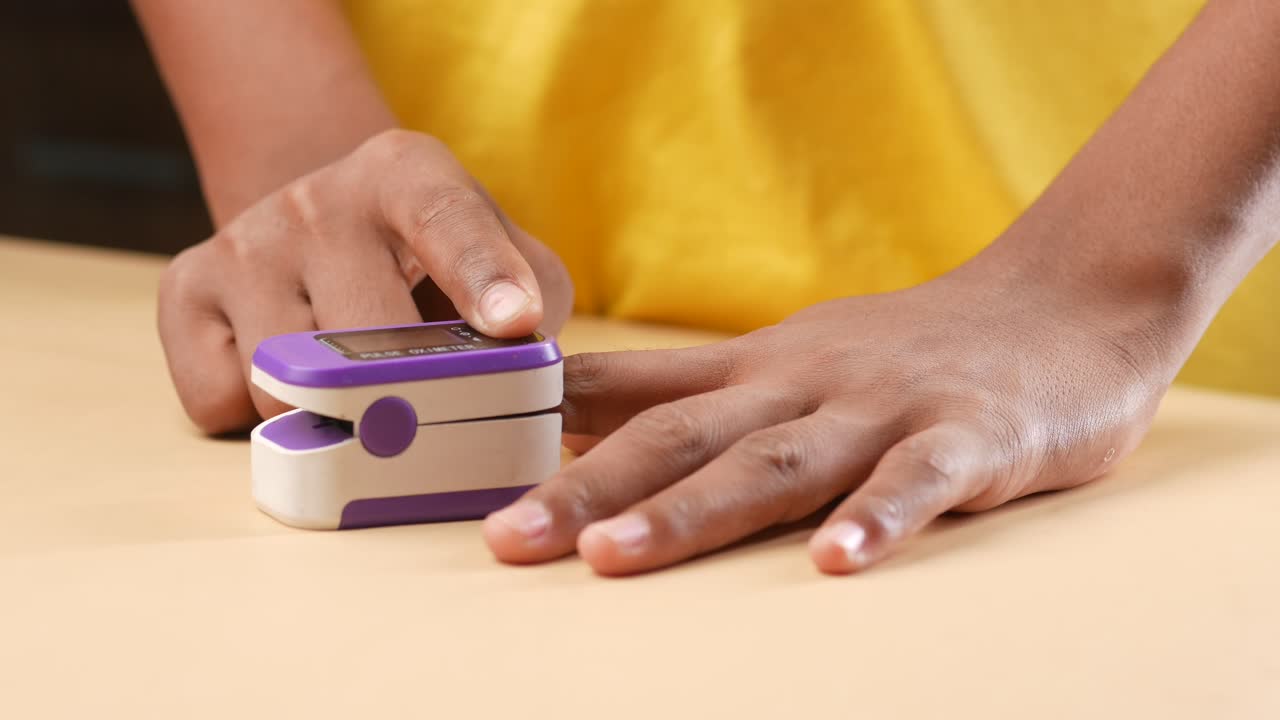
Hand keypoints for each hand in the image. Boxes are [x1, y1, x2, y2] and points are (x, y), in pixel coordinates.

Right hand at [158, 129, 572, 433]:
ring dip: (323, 416)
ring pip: (282, 385)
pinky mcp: (184, 288)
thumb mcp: (504, 260)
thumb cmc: (435, 262)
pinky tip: (285, 379)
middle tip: (421, 428)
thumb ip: (533, 306)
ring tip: (347, 385)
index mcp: (407, 175)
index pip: (446, 220)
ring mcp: (243, 240)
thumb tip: (526, 380)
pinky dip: (254, 420)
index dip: (481, 275)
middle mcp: (317, 198)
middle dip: (402, 404)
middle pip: (363, 341)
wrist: (323, 227)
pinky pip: (219, 402)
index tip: (512, 323)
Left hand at [483, 252, 1190, 574]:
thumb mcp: (791, 357)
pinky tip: (835, 564)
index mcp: (759, 368)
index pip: (637, 390)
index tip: (460, 459)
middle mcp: (805, 382)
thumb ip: (699, 393)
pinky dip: (877, 518)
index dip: (546, 423)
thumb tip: (585, 424)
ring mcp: (885, 407)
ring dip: (694, 509)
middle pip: (682, 437)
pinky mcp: (972, 436)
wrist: (1063, 298)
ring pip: (777, 461)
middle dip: (588, 489)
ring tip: (617, 554)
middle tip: (505, 540)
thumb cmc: (908, 347)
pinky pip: (919, 480)